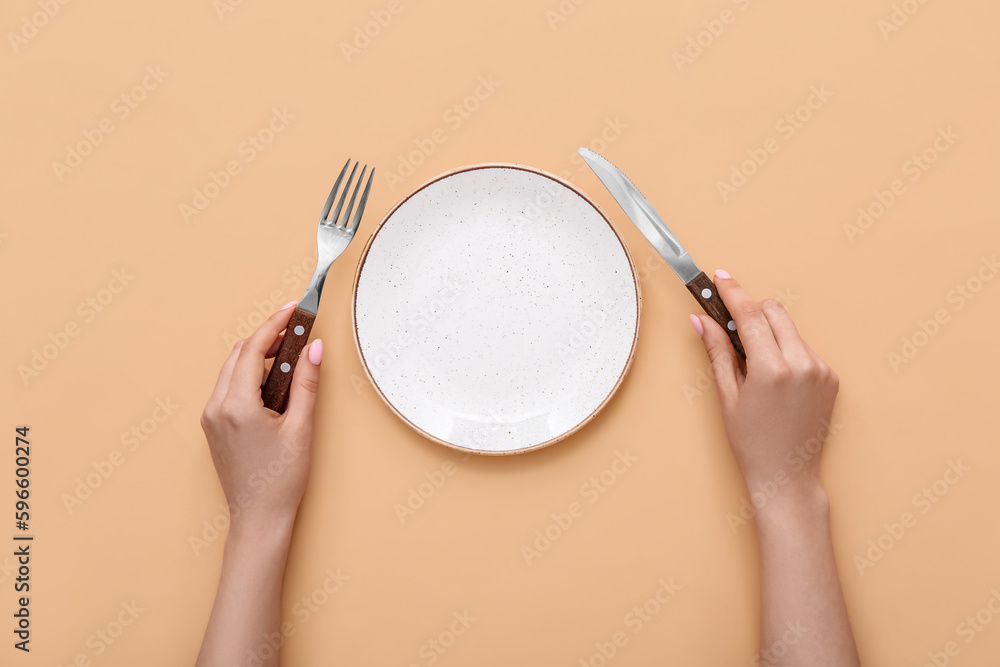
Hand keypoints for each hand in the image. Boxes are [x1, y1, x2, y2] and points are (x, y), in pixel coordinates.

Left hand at [200, 302, 323, 536]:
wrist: (258, 519)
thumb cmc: (281, 480)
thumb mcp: (301, 428)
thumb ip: (306, 383)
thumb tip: (314, 349)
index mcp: (237, 405)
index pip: (253, 349)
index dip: (274, 324)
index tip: (292, 310)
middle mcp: (216, 407)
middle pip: (239, 354)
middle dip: (266, 339)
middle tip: (295, 333)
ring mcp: (210, 418)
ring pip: (231, 370)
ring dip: (256, 357)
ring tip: (287, 358)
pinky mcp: (212, 427)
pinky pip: (227, 388)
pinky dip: (248, 377)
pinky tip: (271, 384)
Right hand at [691, 271, 838, 501]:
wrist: (787, 477)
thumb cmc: (752, 444)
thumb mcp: (728, 397)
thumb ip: (717, 352)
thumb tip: (701, 319)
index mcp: (772, 369)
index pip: (750, 315)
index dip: (732, 292)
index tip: (719, 278)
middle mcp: (802, 364)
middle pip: (773, 311)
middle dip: (750, 310)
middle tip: (729, 324)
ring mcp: (821, 370)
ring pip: (789, 328)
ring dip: (767, 331)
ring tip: (751, 361)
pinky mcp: (831, 378)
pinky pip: (803, 348)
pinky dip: (784, 350)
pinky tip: (772, 377)